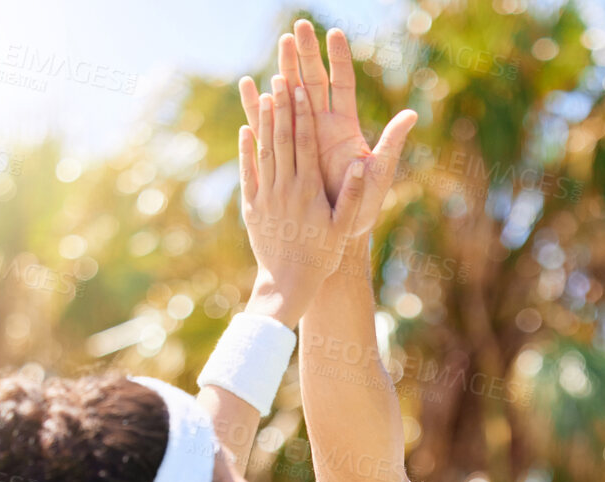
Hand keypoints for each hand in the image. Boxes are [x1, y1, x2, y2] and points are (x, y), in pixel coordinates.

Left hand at [235, 72, 368, 326]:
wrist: (288, 284)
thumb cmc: (321, 257)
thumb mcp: (342, 229)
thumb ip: (350, 196)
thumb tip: (358, 166)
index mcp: (309, 190)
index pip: (305, 143)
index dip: (302, 113)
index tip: (301, 88)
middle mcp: (286, 188)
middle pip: (283, 139)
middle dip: (282, 105)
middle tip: (281, 75)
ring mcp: (266, 196)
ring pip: (264, 150)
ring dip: (263, 119)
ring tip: (264, 91)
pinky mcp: (252, 206)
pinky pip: (248, 172)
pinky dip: (246, 149)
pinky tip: (246, 129)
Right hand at [271, 20, 416, 233]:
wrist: (339, 234)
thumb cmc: (363, 208)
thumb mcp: (380, 174)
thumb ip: (391, 144)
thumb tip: (412, 114)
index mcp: (344, 127)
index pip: (341, 84)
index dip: (338, 60)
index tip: (333, 34)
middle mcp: (322, 126)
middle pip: (313, 81)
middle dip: (306, 54)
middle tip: (299, 27)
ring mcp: (301, 138)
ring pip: (291, 96)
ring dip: (285, 69)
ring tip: (281, 42)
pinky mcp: (284, 154)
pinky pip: (268, 127)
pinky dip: (259, 108)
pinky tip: (249, 86)